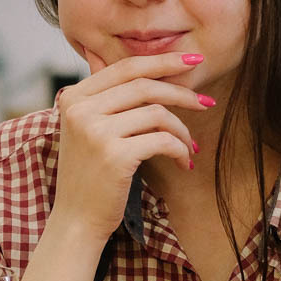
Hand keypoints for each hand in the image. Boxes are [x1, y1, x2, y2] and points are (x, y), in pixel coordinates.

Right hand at [52, 51, 210, 242]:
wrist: (76, 220)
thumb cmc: (89, 176)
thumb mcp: (86, 130)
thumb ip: (105, 99)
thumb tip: (139, 67)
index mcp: (73, 97)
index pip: (125, 68)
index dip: (163, 61)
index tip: (193, 60)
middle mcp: (80, 109)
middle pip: (144, 85)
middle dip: (182, 92)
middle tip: (206, 101)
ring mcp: (96, 131)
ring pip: (157, 113)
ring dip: (182, 130)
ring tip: (189, 146)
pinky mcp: (115, 155)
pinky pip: (162, 140)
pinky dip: (179, 149)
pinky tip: (183, 161)